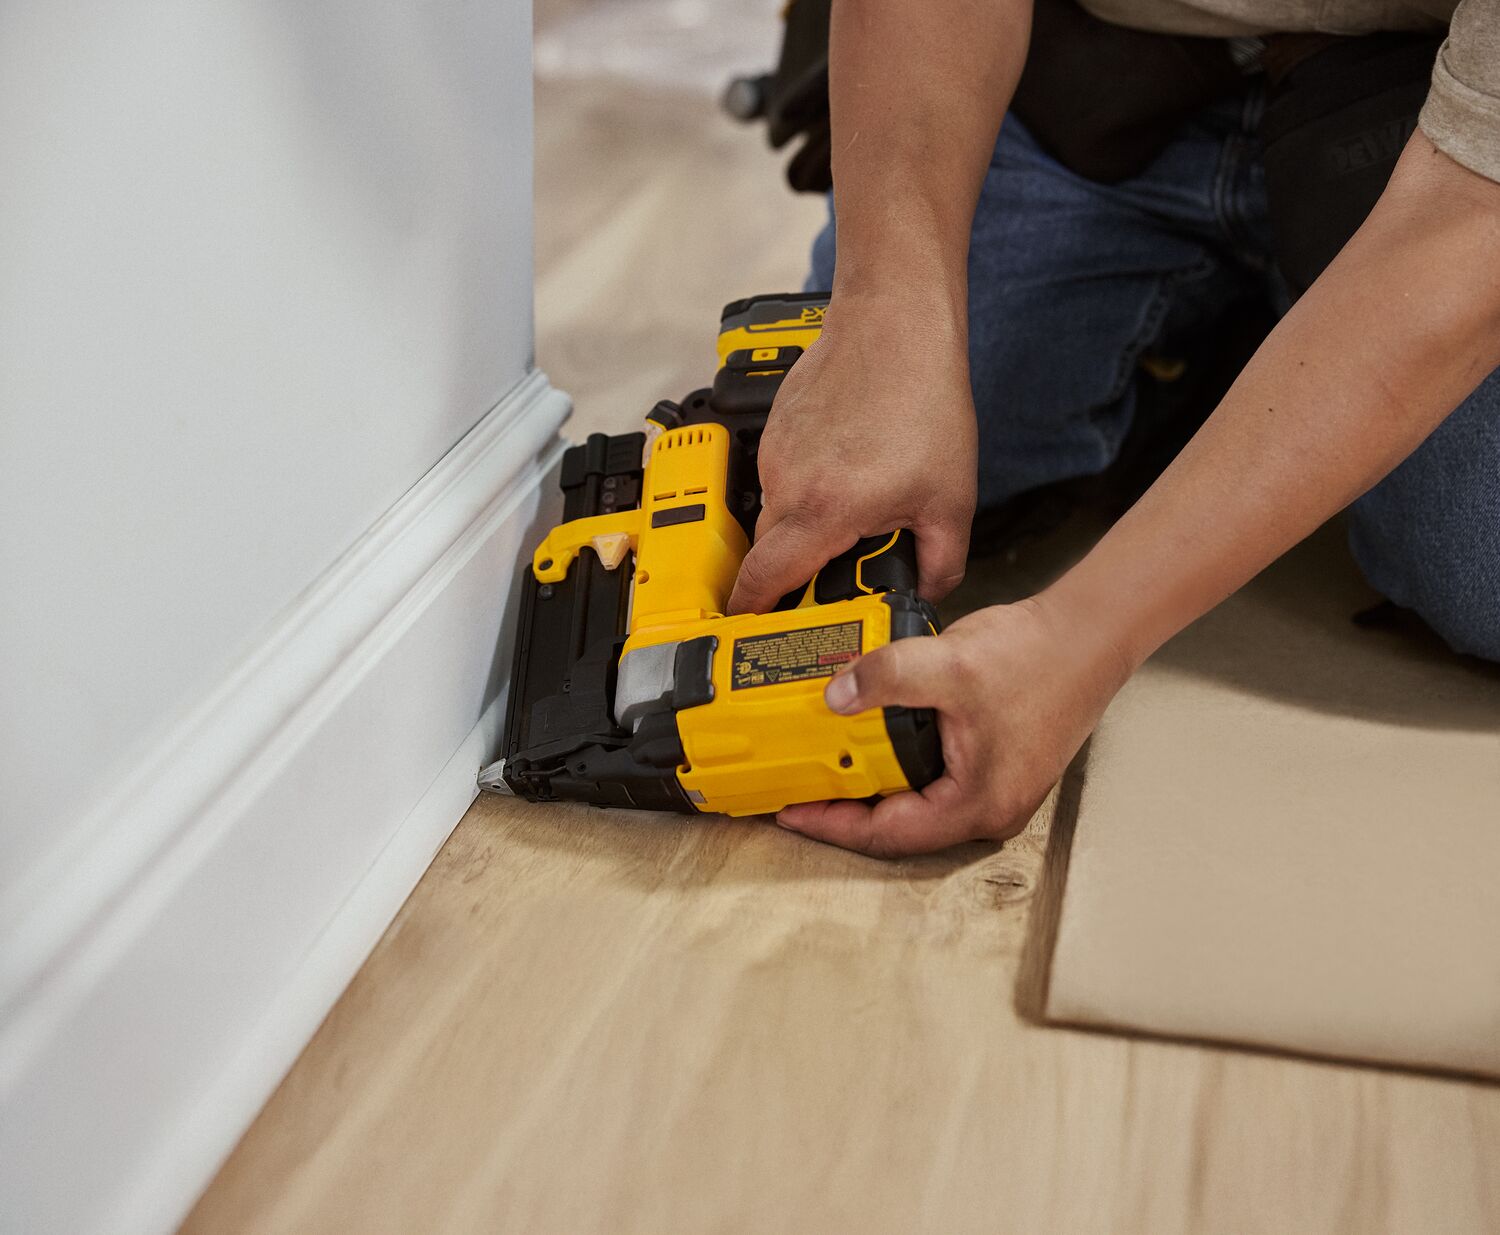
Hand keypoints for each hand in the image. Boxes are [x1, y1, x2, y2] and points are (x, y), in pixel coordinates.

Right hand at [726, 289, 978, 613]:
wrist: (896, 324)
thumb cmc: (923, 401)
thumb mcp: (951, 500)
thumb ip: (942, 563)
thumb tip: (929, 594)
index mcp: (823, 511)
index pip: (763, 580)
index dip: (752, 612)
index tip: (748, 629)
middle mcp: (787, 485)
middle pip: (768, 550)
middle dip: (792, 568)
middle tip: (833, 568)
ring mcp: (776, 452)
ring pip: (777, 510)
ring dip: (807, 519)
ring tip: (858, 498)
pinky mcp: (775, 426)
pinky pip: (781, 473)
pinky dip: (807, 482)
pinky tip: (848, 463)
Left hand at [776, 598, 1132, 857]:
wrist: (1090, 634)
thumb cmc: (1040, 658)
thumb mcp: (950, 664)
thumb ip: (887, 677)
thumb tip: (835, 696)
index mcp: (976, 805)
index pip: (886, 834)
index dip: (831, 824)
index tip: (788, 810)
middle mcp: (986, 809)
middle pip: (897, 827)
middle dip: (843, 808)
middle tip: (797, 786)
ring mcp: (993, 790)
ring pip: (913, 803)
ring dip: (869, 784)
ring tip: (824, 763)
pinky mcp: (992, 766)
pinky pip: (930, 779)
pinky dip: (895, 764)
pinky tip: (869, 738)